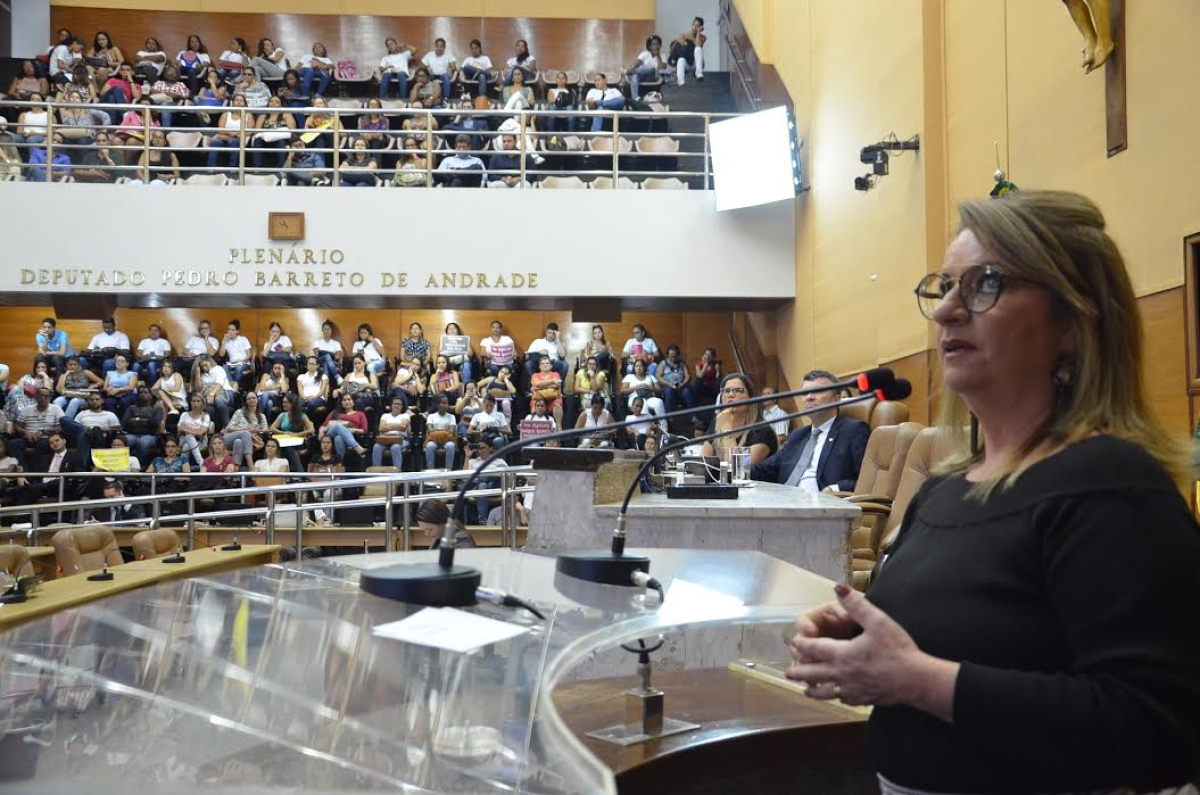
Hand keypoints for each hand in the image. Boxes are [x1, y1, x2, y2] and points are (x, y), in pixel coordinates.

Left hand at [786, 583, 925, 707]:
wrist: (916, 681)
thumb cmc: (898, 651)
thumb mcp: (878, 621)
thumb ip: (856, 604)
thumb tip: (838, 587)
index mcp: (842, 654)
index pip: (814, 649)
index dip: (802, 645)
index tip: (794, 643)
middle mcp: (842, 674)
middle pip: (813, 674)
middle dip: (799, 672)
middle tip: (788, 672)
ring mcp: (852, 690)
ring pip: (826, 692)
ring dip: (813, 690)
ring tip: (806, 691)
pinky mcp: (864, 700)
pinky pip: (844, 699)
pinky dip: (836, 697)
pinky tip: (837, 696)